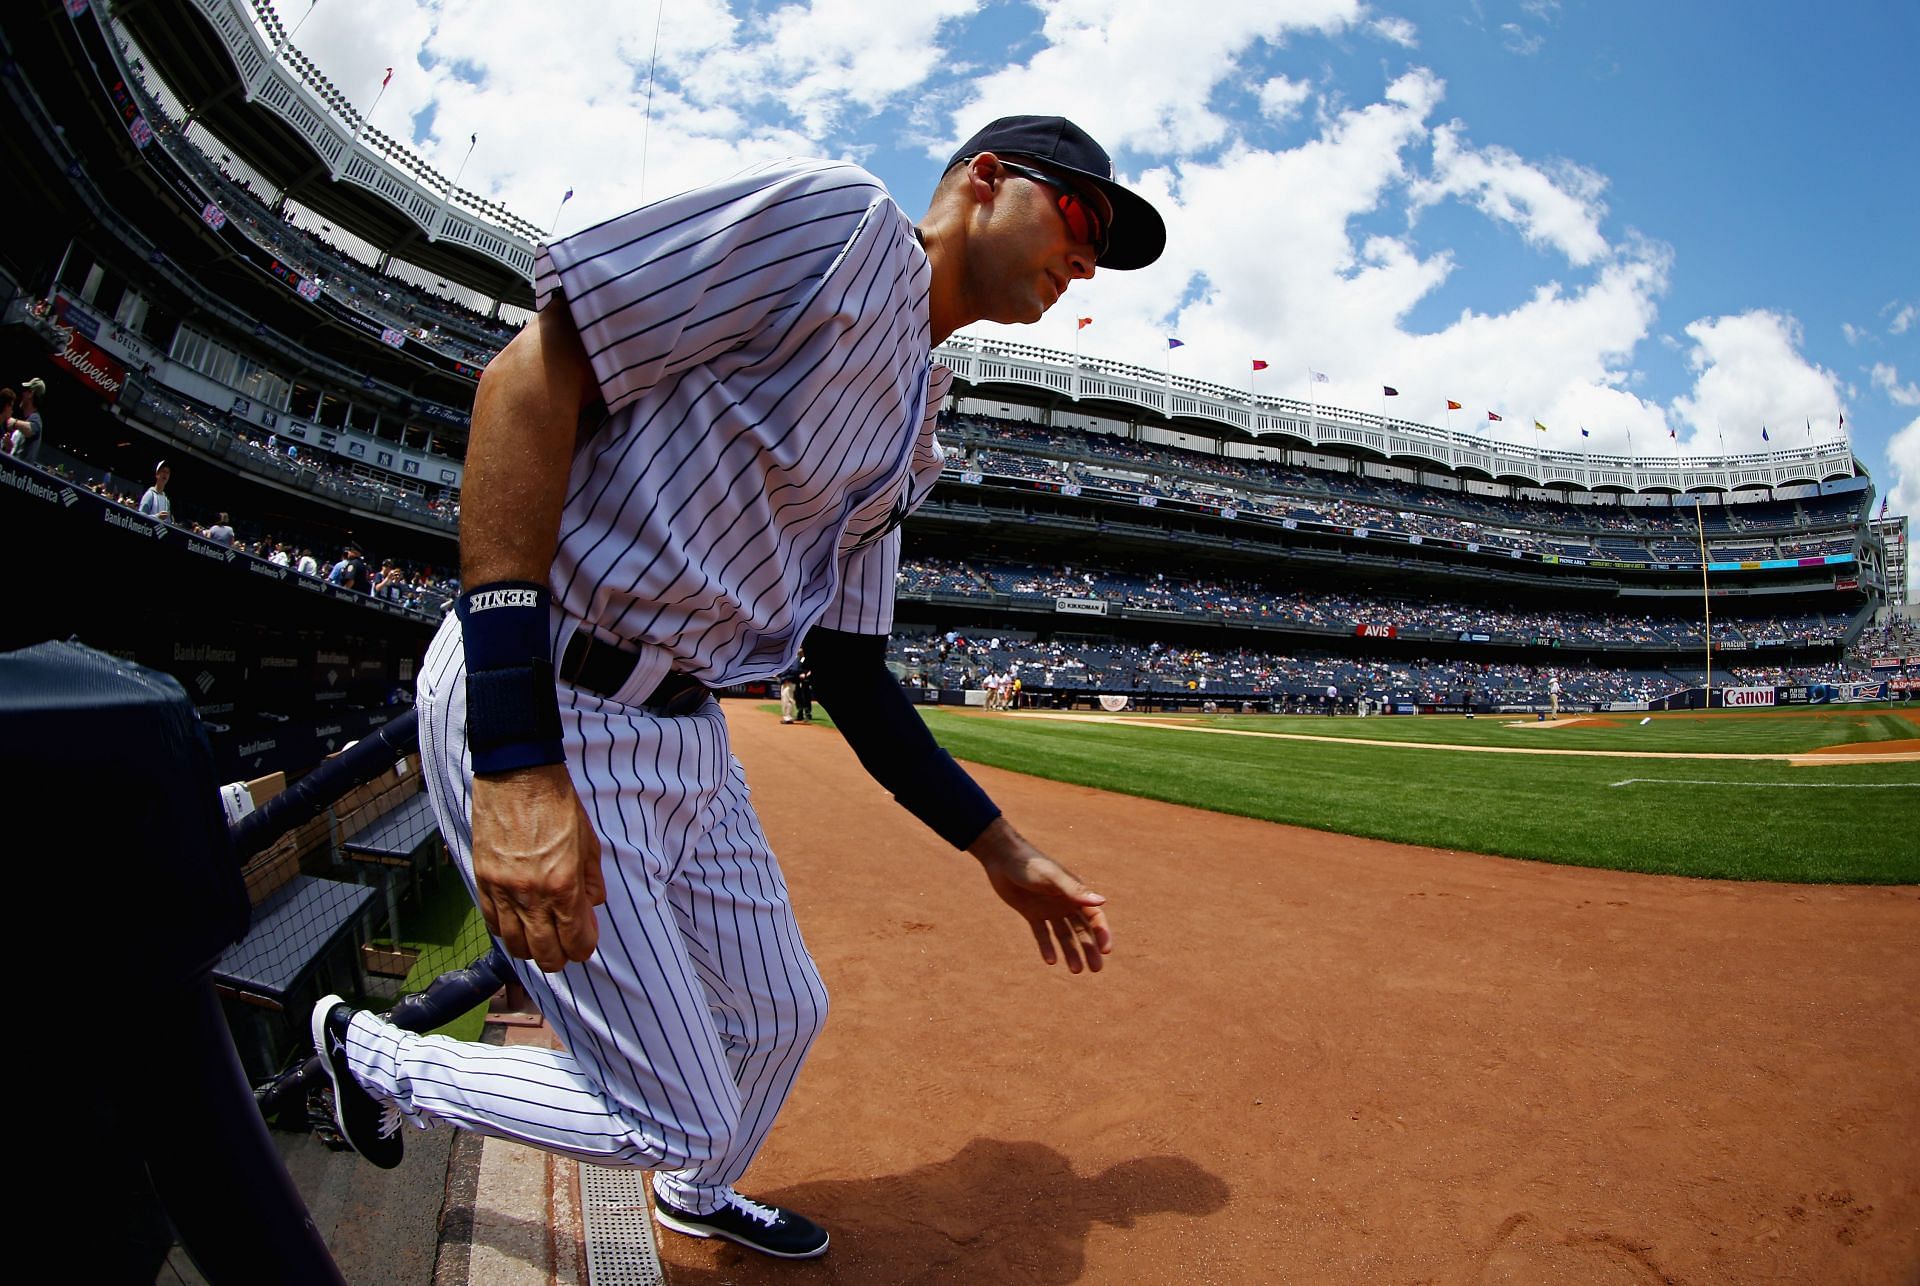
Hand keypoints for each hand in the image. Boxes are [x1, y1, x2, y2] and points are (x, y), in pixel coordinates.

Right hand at [470, 762, 605, 970]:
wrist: (518, 776)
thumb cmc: (557, 804)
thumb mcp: (589, 841)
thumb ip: (591, 879)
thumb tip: (594, 905)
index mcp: (563, 885)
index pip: (575, 940)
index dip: (583, 948)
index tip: (585, 944)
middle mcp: (531, 895)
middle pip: (545, 953)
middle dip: (559, 957)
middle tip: (565, 949)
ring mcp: (503, 890)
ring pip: (514, 944)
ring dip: (531, 949)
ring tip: (541, 941)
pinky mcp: (482, 880)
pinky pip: (491, 922)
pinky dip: (505, 931)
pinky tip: (516, 925)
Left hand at [968, 818, 1110, 972]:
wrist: (1002, 857)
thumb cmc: (1031, 864)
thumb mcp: (1052, 878)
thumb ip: (1075, 891)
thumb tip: (1102, 901)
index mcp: (1074, 893)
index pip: (1094, 917)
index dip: (1102, 933)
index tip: (1106, 950)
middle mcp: (1064, 903)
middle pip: (1082, 930)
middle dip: (1089, 949)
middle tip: (1095, 969)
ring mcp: (1048, 909)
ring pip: (1063, 935)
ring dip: (1070, 952)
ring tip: (1075, 970)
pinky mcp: (1031, 913)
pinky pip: (1042, 933)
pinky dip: (1046, 946)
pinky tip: (1050, 960)